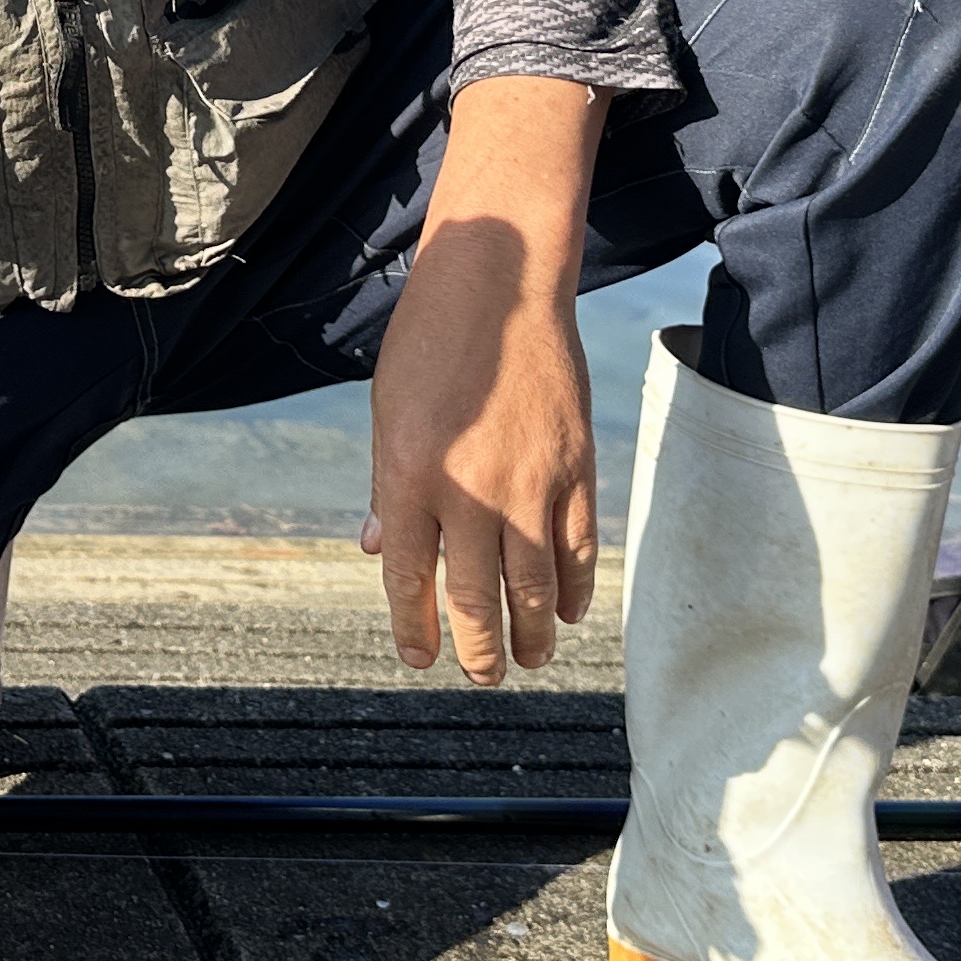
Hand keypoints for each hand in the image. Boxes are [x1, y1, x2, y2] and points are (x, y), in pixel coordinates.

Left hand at [364, 77, 605, 683]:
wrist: (499, 284)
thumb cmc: (428, 345)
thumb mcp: (387, 414)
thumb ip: (389, 489)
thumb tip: (382, 551)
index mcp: (410, 476)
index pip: (411, 577)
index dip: (414, 627)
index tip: (419, 659)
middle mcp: (470, 489)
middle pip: (476, 595)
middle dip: (478, 647)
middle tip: (482, 677)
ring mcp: (529, 481)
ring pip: (535, 584)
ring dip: (531, 632)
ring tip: (528, 660)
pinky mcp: (574, 466)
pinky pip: (579, 546)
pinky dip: (574, 586)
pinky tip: (567, 611)